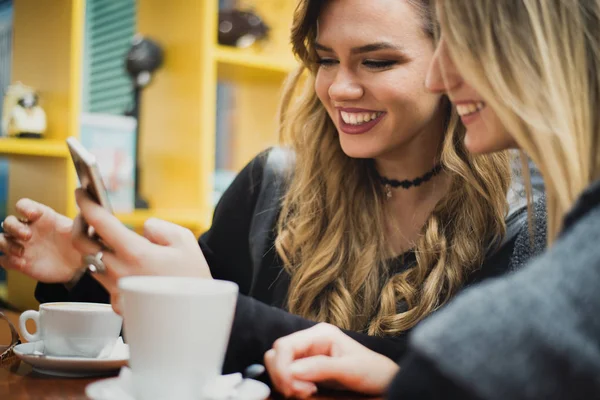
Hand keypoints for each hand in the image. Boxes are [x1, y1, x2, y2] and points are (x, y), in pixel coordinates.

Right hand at [0, 198, 80, 282]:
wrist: (78, 267)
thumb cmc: (79, 244)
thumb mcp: (80, 231)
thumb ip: (79, 220)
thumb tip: (88, 206)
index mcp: (42, 217)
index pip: (24, 205)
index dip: (24, 207)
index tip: (32, 215)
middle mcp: (29, 229)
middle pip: (8, 222)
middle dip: (14, 227)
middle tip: (28, 236)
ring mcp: (24, 246)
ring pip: (2, 239)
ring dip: (7, 244)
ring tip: (22, 252)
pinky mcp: (21, 263)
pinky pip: (4, 260)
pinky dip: (8, 261)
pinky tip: (21, 263)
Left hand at [71, 189, 211, 312]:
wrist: (197, 314)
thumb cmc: (193, 277)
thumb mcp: (184, 241)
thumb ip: (157, 227)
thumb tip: (141, 228)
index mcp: (134, 252)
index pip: (99, 221)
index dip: (86, 203)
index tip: (81, 192)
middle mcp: (119, 271)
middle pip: (81, 244)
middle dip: (79, 224)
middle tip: (88, 216)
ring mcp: (116, 290)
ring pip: (92, 263)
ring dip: (96, 248)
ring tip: (109, 240)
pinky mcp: (118, 304)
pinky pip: (105, 281)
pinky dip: (110, 269)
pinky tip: (126, 267)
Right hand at [265, 323, 399, 397]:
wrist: (383, 380)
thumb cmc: (372, 371)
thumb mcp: (350, 370)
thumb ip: (321, 368)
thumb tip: (292, 371)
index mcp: (320, 334)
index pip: (284, 345)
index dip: (281, 368)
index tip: (293, 389)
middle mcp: (310, 340)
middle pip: (277, 353)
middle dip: (281, 375)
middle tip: (300, 393)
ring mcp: (307, 353)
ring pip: (278, 364)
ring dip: (285, 381)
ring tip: (306, 393)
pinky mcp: (306, 366)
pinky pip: (286, 374)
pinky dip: (290, 385)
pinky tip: (306, 392)